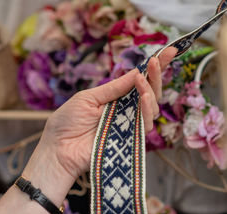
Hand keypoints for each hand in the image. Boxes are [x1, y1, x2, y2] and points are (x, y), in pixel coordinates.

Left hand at [23, 47, 176, 201]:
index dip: (154, 68)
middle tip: (157, 61)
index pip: (138, 82)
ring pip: (152, 108)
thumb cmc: (67, 123)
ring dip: (150, 91)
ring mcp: (128, 126)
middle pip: (150, 93)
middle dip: (157, 75)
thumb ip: (113, 88)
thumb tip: (136, 72)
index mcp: (114, 99)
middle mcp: (124, 111)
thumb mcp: (88, 98)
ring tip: (142, 80)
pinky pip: (145, 125)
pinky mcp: (130, 140)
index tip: (168, 50)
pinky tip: (144, 97)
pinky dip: (147, 109)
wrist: (57, 149)